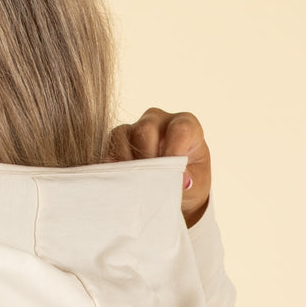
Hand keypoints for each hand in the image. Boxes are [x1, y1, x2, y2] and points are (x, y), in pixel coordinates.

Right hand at [107, 108, 211, 227]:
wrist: (173, 186)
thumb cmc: (189, 181)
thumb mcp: (196, 184)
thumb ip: (191, 182)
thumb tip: (182, 182)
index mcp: (185, 124)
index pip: (179, 129)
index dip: (173, 153)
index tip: (172, 177)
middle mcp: (158, 120)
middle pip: (146, 130)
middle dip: (146, 159)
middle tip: (149, 183)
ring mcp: (135, 128)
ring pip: (122, 136)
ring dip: (127, 163)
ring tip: (134, 185)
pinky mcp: (117, 140)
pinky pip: (109, 146)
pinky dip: (113, 166)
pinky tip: (120, 182)